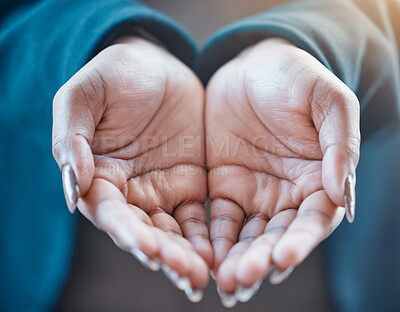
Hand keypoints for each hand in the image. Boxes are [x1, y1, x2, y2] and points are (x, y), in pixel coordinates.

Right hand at [52, 37, 210, 299]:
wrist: (156, 67)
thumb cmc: (115, 76)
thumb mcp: (85, 94)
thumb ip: (71, 135)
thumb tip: (72, 179)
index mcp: (100, 176)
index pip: (111, 213)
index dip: (127, 233)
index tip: (148, 249)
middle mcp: (131, 193)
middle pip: (145, 232)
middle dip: (165, 254)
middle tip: (188, 275)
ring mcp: (163, 191)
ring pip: (174, 232)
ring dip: (188, 255)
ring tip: (204, 275)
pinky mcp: (192, 185)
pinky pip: (200, 217)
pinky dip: (209, 238)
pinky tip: (221, 253)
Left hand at [205, 38, 359, 305]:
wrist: (252, 67)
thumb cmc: (295, 79)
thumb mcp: (327, 101)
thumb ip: (340, 144)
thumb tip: (342, 193)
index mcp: (317, 179)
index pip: (313, 220)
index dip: (300, 241)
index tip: (283, 258)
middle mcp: (286, 195)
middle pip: (276, 236)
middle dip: (260, 259)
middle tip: (242, 279)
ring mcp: (253, 194)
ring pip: (246, 236)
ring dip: (235, 259)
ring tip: (223, 281)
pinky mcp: (222, 188)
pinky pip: (217, 220)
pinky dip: (211, 240)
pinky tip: (204, 256)